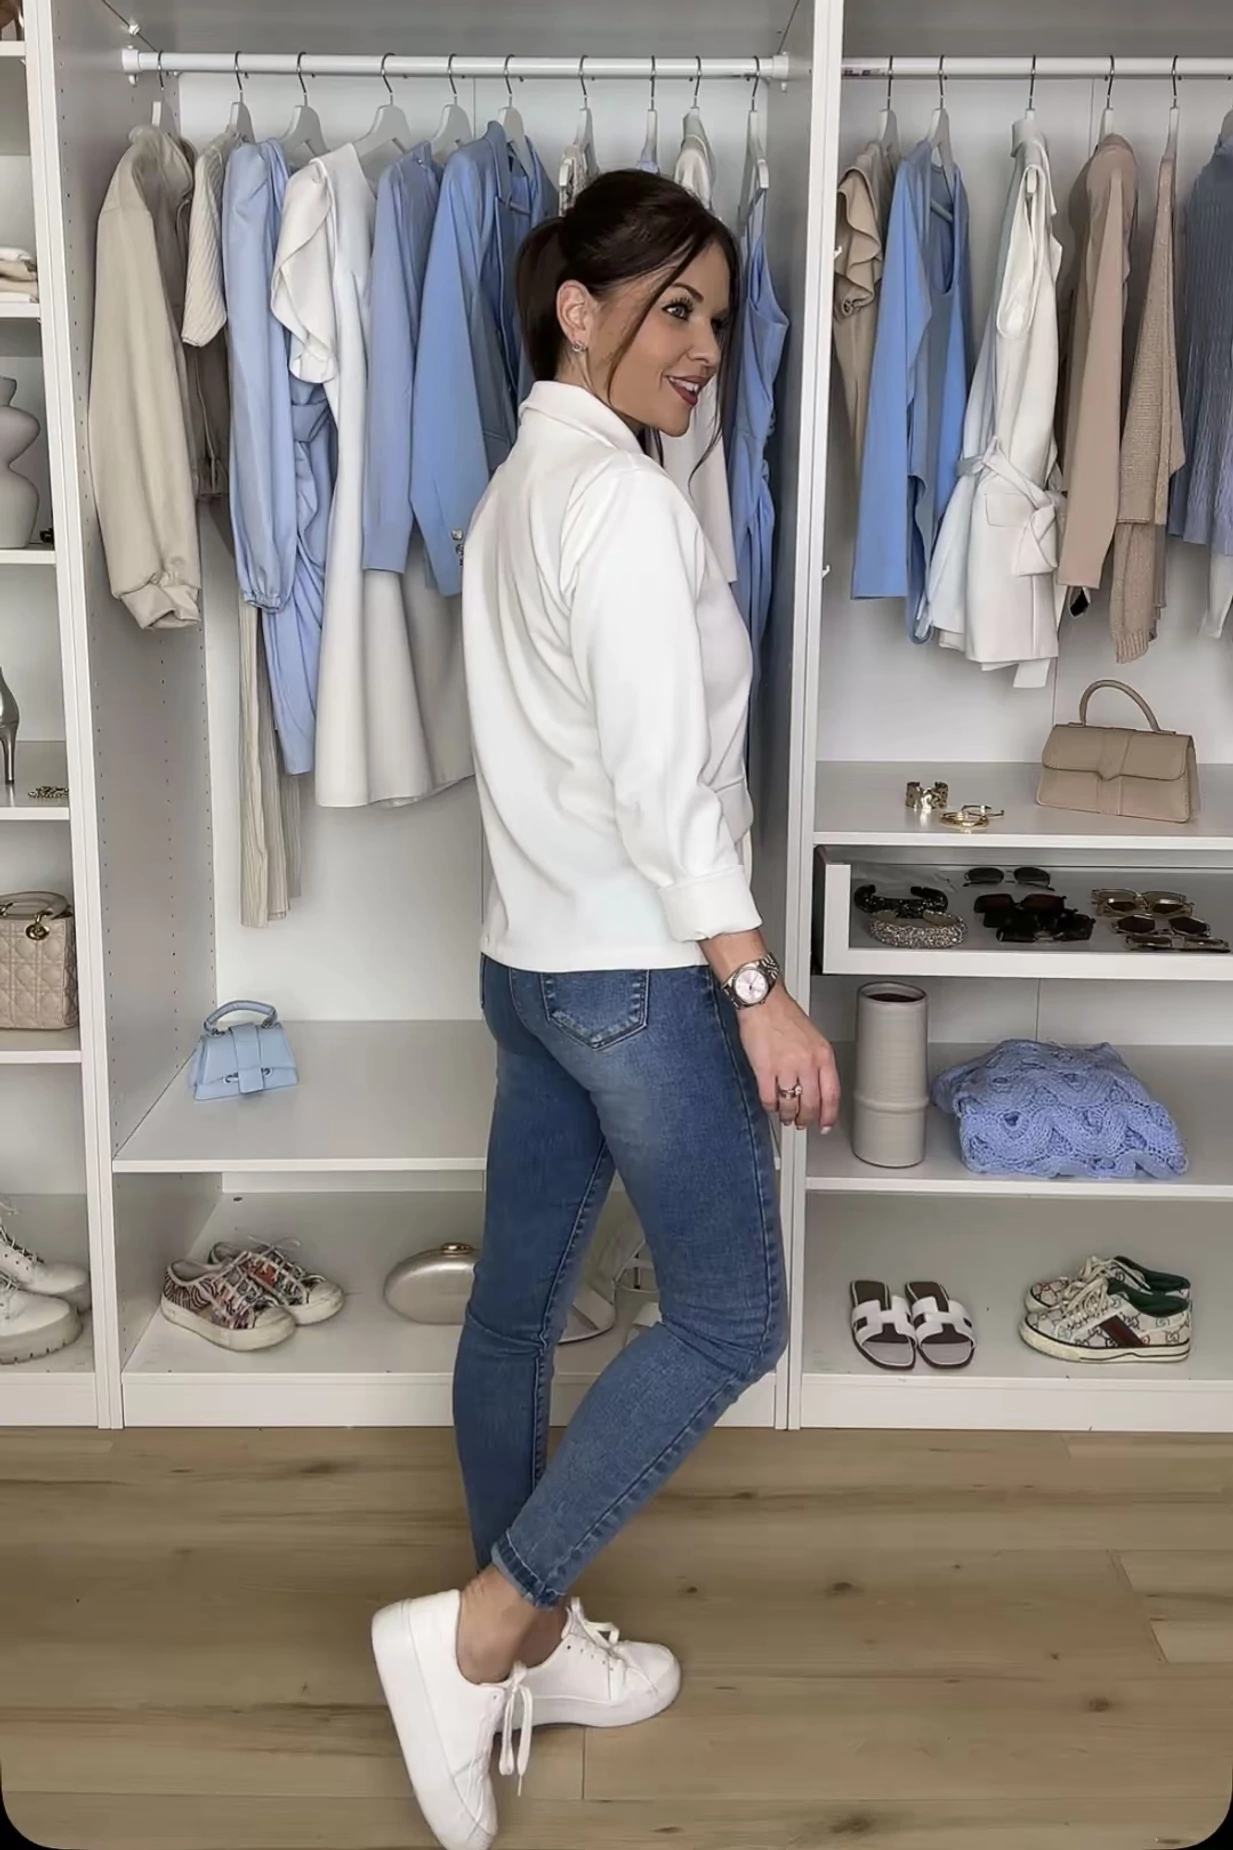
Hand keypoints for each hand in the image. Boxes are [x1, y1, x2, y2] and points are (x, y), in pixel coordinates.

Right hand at [736, 988, 840, 1130]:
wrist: (763, 1002)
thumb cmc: (784, 1015)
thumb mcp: (813, 1037)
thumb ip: (816, 1062)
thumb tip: (815, 1086)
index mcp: (823, 1055)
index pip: (831, 1094)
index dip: (829, 1115)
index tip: (825, 1124)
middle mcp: (807, 1062)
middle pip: (811, 1104)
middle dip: (806, 1119)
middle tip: (802, 1123)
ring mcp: (786, 1067)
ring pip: (790, 1105)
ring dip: (788, 1115)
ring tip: (785, 1116)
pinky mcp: (765, 1069)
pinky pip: (769, 1098)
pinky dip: (770, 1106)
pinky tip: (770, 1104)